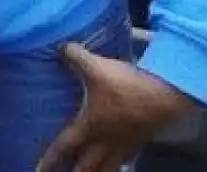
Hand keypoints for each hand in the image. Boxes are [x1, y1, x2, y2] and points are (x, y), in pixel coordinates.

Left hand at [34, 43, 196, 171]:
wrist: (168, 94)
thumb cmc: (128, 84)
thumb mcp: (96, 66)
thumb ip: (75, 55)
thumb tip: (61, 47)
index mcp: (91, 125)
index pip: (65, 146)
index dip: (50, 159)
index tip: (38, 170)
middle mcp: (107, 139)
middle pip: (88, 165)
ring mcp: (127, 142)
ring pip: (109, 165)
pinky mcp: (143, 139)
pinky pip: (126, 156)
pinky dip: (118, 163)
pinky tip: (118, 161)